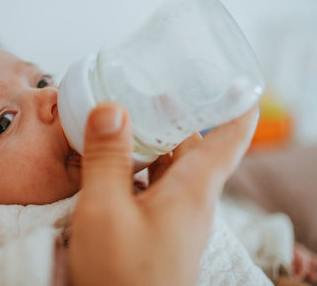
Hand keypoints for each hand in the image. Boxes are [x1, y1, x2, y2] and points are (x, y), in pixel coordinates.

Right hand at [69, 102, 258, 285]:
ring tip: (124, 116)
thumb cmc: (120, 275)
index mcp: (193, 189)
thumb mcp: (105, 210)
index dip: (239, 105)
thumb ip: (107, 158)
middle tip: (153, 85)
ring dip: (151, 141)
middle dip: (176, 115)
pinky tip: (111, 162)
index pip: (231, 137)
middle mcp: (190, 199)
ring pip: (168, 166)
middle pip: (192, 146)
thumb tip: (112, 107)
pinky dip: (136, 167)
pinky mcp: (156, 229)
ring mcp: (173, 216)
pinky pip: (152, 187)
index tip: (236, 77)